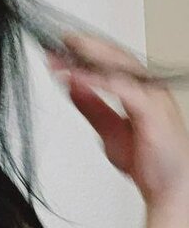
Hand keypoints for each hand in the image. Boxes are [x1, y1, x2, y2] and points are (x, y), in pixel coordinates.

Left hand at [45, 32, 188, 210]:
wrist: (171, 188)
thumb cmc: (149, 160)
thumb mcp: (109, 130)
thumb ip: (92, 107)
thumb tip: (72, 85)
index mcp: (138, 90)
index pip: (109, 62)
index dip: (83, 53)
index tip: (57, 49)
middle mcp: (147, 88)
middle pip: (114, 57)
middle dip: (85, 46)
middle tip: (58, 39)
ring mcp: (151, 97)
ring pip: (119, 66)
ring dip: (90, 56)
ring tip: (64, 50)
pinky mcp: (151, 111)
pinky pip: (122, 88)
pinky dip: (98, 80)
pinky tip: (77, 76)